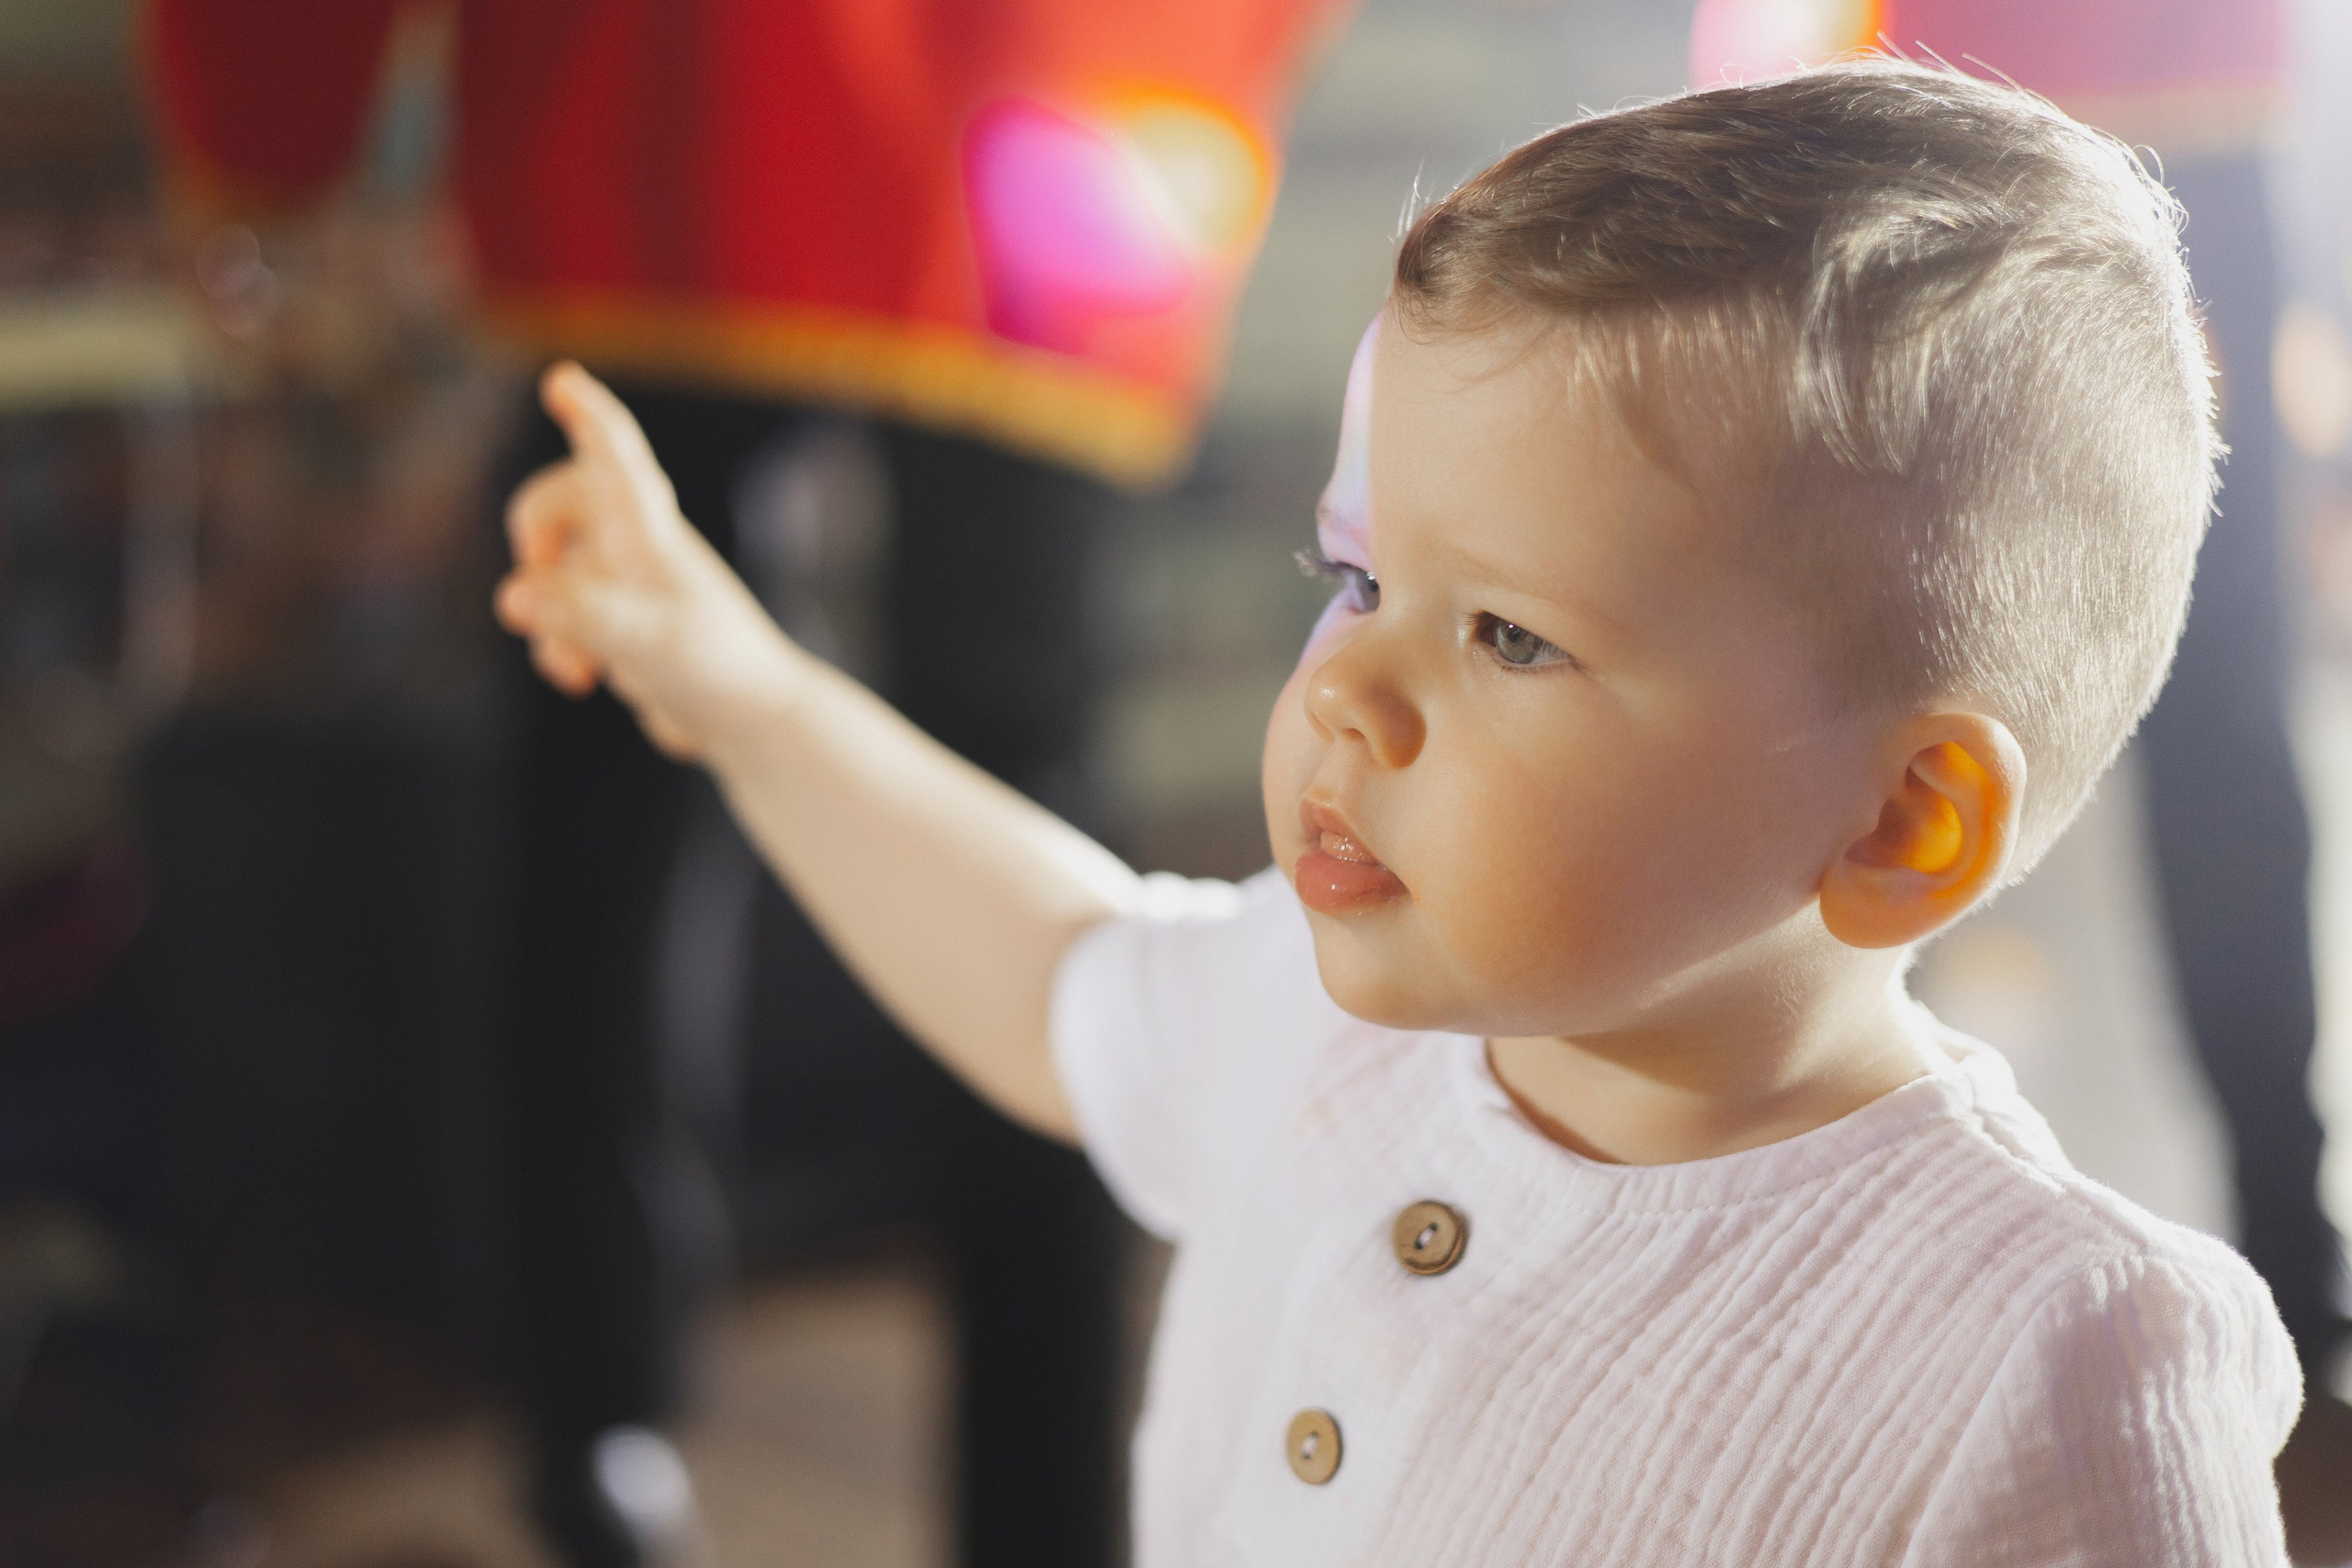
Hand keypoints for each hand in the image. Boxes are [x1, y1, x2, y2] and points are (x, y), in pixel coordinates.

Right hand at [494, 363, 793, 760]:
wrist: (750, 722)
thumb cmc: (714, 670)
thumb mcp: (644, 641)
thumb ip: (580, 614)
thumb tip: (513, 595)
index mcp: (650, 534)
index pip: (616, 457)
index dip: (590, 414)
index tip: (564, 377)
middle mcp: (637, 546)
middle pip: (559, 500)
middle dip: (532, 534)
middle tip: (532, 576)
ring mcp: (628, 583)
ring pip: (553, 567)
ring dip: (547, 611)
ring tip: (574, 666)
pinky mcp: (622, 622)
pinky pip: (564, 613)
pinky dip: (558, 643)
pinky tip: (581, 681)